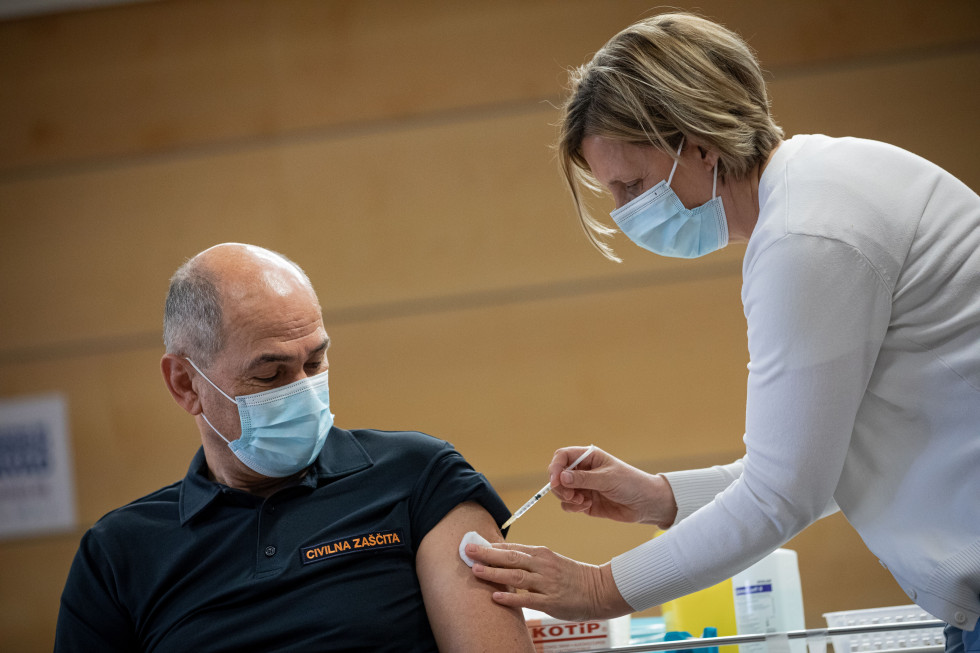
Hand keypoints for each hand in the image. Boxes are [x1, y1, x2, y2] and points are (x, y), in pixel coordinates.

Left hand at [464, 542, 631, 621]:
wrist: (599, 590)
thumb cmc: (572, 576)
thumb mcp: (551, 561)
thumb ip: (530, 560)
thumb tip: (504, 557)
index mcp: (541, 553)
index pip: (512, 547)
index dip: (491, 546)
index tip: (473, 543)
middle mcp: (543, 565)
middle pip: (510, 557)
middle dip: (487, 554)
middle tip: (467, 550)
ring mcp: (547, 583)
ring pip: (516, 576)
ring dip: (494, 572)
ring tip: (475, 570)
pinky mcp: (551, 601)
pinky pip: (527, 599)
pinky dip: (511, 597)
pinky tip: (496, 596)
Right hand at [548, 446, 676, 527]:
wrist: (646, 504)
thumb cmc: (631, 483)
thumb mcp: (607, 479)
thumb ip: (583, 479)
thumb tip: (561, 477)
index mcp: (588, 457)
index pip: (562, 456)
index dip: (555, 467)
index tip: (555, 481)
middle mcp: (583, 470)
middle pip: (558, 475)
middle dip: (560, 486)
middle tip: (571, 495)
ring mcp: (583, 487)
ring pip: (561, 491)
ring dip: (567, 498)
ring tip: (583, 501)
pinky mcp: (585, 502)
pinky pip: (569, 505)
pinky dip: (573, 507)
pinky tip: (586, 506)